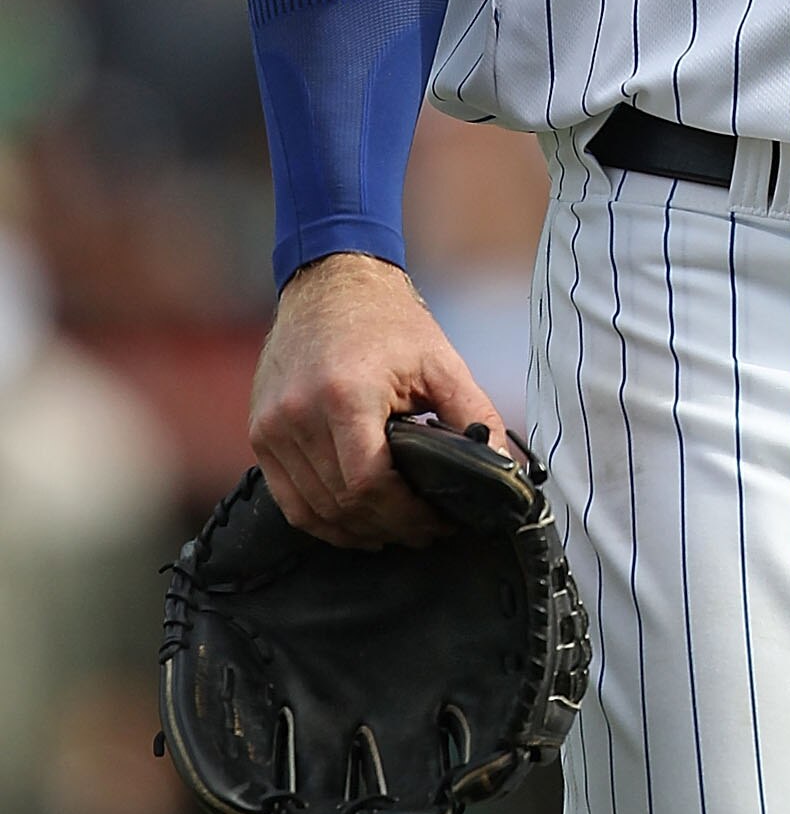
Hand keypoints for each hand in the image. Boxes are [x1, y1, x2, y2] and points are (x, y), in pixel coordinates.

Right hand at [249, 252, 506, 548]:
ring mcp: (272, 427)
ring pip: (313, 511)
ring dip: (356, 530)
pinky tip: (355, 521)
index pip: (369, 486)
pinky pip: (288, 500)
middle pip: (342, 504)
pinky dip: (322, 519)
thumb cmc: (388, 322)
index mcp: (345, 395)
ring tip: (395, 528)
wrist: (330, 283)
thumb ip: (475, 415)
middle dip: (390, 527)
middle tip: (425, 530)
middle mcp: (299, 414)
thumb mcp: (442, 363)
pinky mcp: (261, 433)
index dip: (407, 515)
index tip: (438, 522)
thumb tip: (504, 467)